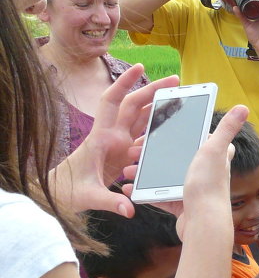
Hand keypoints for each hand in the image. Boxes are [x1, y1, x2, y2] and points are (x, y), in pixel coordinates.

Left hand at [51, 66, 179, 216]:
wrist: (59, 193)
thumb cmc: (68, 191)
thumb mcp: (89, 197)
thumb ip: (110, 201)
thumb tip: (130, 210)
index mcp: (101, 138)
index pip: (112, 102)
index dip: (125, 82)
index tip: (139, 67)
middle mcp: (111, 135)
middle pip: (133, 105)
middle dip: (153, 90)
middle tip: (175, 80)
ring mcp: (117, 143)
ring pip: (140, 117)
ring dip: (158, 106)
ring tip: (179, 98)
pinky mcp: (122, 153)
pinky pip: (142, 135)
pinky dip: (155, 127)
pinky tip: (171, 123)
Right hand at [122, 105, 248, 225]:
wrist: (203, 224)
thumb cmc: (209, 186)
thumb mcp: (215, 150)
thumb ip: (227, 128)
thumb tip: (244, 107)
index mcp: (213, 157)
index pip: (199, 138)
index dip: (181, 132)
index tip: (158, 129)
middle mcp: (205, 173)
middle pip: (175, 157)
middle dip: (153, 153)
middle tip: (134, 149)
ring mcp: (192, 189)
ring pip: (164, 176)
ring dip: (144, 172)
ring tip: (127, 169)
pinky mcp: (182, 206)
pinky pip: (159, 196)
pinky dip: (144, 192)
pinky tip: (130, 188)